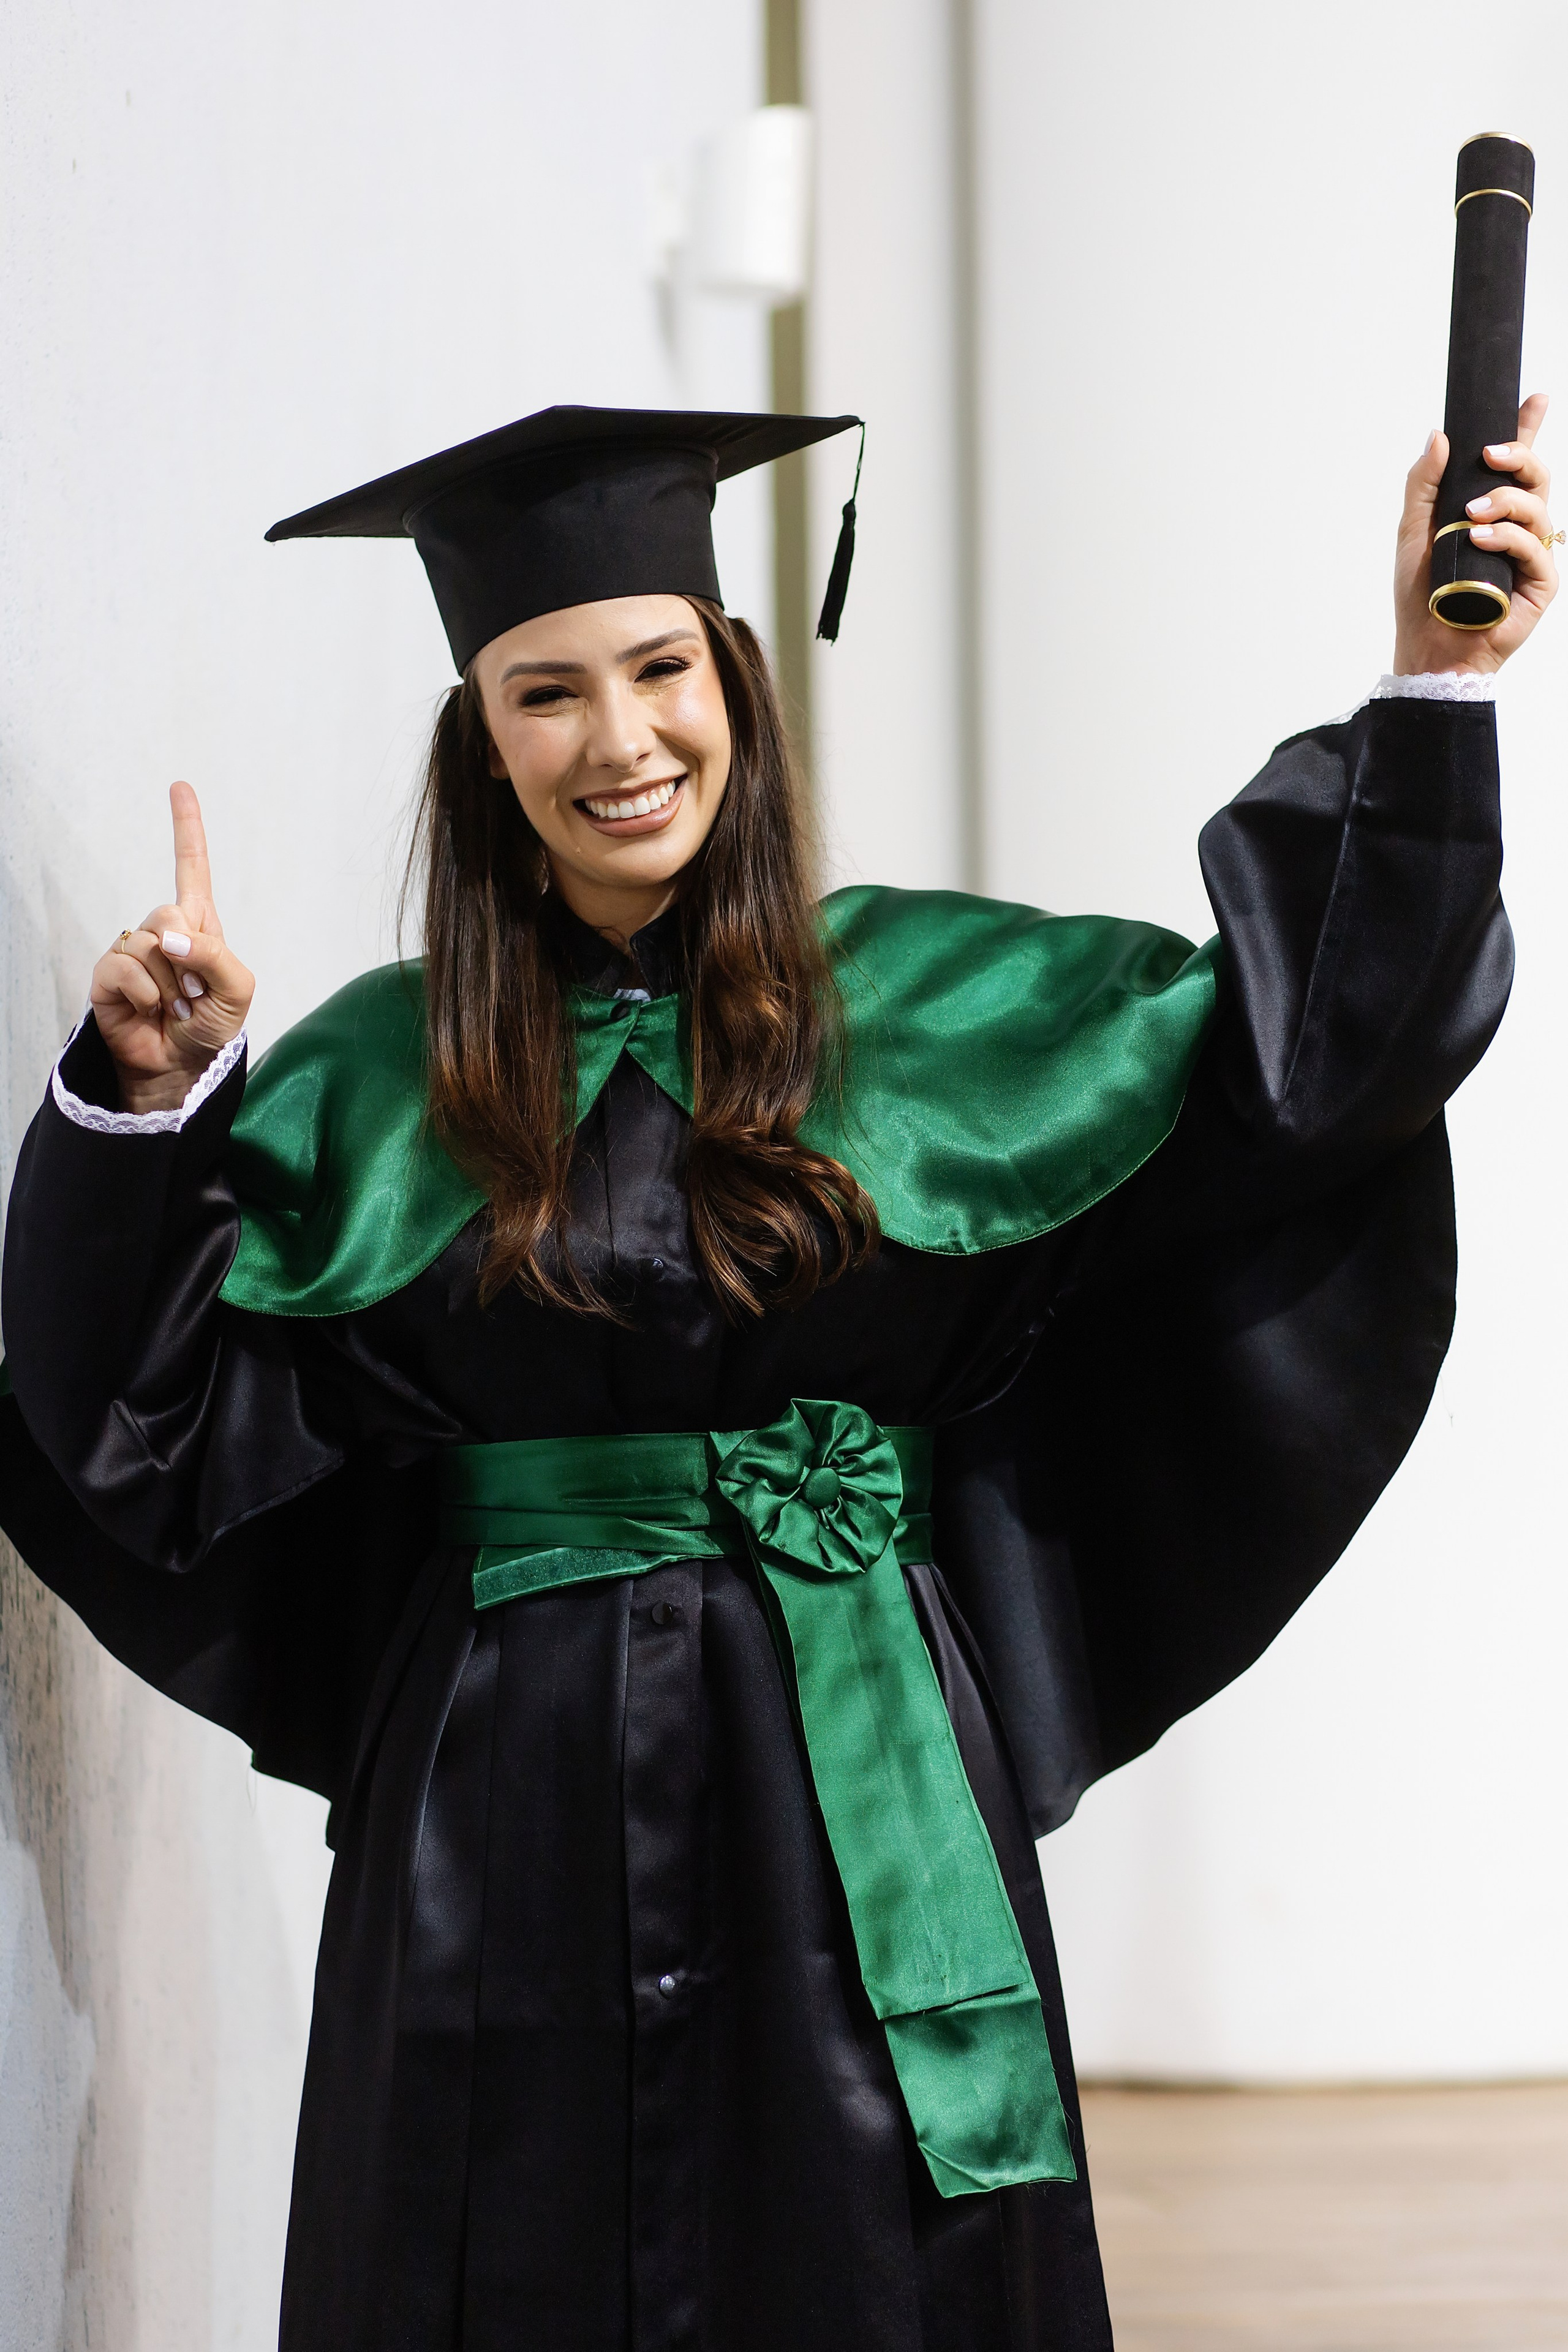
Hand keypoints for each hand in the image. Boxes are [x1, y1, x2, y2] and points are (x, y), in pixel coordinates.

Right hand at [89, 783, 254, 1114]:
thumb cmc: (211, 1027)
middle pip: (170, 909)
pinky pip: (125, 967)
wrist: (181, 1068)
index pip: (192, 868)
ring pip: (149, 942)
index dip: (186, 828)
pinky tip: (148, 1010)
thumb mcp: (237, 990)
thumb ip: (215, 955)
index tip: (179, 786)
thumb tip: (169, 936)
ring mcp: (133, 952)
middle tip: (192, 993)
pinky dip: (144, 993)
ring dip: (169, 984)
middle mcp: (163, 931)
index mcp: (198, 926)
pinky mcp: (108, 976)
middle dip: (189, 955)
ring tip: (172, 1007)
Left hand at [1394, 392, 1556, 675]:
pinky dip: (1508, 537)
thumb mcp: (1413, 532)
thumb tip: (1439, 436)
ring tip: (1472, 514)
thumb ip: (1424, 484)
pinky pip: (1534, 546)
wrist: (1427, 647)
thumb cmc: (1421, 595)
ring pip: (1537, 506)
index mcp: (1489, 511)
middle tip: (1490, 454)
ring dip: (1506, 500)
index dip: (1527, 429)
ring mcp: (1530, 553)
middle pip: (1536, 476)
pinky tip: (1482, 537)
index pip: (1514, 465)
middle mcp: (1515, 527)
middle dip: (1519, 454)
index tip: (1533, 399)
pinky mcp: (1540, 582)